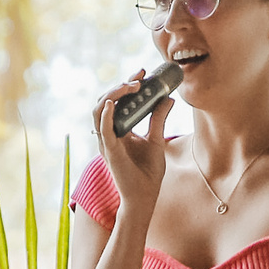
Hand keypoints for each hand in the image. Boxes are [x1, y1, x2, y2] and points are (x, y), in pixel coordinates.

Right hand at [93, 79, 170, 218]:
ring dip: (113, 95)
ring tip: (130, 86)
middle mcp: (109, 133)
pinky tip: (113, 103)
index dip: (126, 84)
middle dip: (120, 86)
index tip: (142, 72)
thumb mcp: (157, 140)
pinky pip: (103, 129)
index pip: (117, 101)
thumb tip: (168, 99)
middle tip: (139, 78)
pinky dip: (106, 115)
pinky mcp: (110, 151)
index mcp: (119, 129)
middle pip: (105, 101)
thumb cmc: (148, 173)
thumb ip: (159, 119)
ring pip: (99, 110)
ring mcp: (107, 142)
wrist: (145, 196)